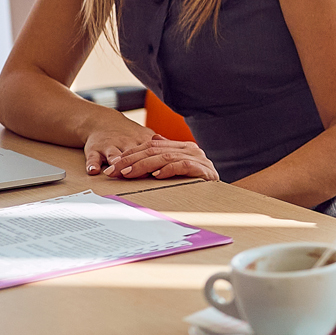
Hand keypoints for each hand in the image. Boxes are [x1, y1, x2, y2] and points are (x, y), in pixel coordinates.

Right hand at [83, 122, 156, 175]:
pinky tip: (94, 171)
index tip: (163, 170)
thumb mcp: (146, 137)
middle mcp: (126, 143)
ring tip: (116, 172)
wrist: (102, 122)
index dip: (156, 161)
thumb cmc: (128, 135)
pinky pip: (92, 158)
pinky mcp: (94, 150)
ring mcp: (110, 146)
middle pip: (133, 155)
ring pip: (113, 156)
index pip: (151, 151)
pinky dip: (92, 164)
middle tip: (141, 175)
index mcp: (141, 140)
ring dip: (115, 163)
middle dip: (136, 165)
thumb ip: (161, 148)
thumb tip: (181, 157)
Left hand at [101, 136, 219, 181]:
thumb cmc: (197, 183)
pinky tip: (156, 175)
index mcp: (182, 146)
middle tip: (114, 171)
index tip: (113, 165)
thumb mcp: (178, 167)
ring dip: (143, 165)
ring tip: (128, 174)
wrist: (222, 196)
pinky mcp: (203, 170)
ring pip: (164, 157)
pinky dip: (168, 170)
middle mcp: (190, 149)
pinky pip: (182, 166)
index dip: (130, 154)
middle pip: (154, 150)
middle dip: (130, 160)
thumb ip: (166, 155)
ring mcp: (198, 158)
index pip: (151, 145)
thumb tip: (153, 138)